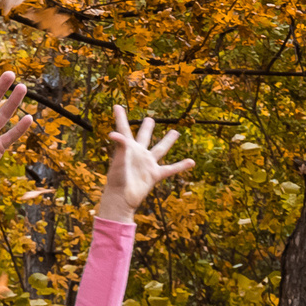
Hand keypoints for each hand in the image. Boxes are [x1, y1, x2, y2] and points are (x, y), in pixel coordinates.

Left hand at [95, 105, 191, 222]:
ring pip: (160, 149)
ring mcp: (147, 164)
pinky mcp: (154, 175)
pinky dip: (181, 166)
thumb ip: (120, 147)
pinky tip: (191, 162)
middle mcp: (138, 154)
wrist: (122, 199)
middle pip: (144, 136)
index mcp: (127, 148)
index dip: (120, 117)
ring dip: (168, 141)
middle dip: (147, 128)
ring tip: (175, 132)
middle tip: (150, 119)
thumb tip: (114, 133)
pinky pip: (170, 169)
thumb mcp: (118, 161)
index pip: (123, 129)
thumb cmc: (117, 180)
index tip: (116, 106)